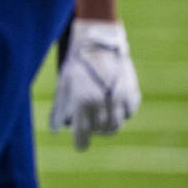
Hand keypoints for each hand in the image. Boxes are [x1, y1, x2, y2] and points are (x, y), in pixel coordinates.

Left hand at [50, 18, 140, 149]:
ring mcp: (120, 99)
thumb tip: (55, 130)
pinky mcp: (132, 94)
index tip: (80, 145)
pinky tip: (112, 104)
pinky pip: (128, 113)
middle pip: (101, 130)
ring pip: (116, 125)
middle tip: (88, 123)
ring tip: (99, 116)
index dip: (81, 142)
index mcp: (83, 101)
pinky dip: (120, 113)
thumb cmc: (76, 63)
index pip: (83, 133)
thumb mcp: (63, 84)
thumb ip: (59, 108)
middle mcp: (102, 103)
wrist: (98, 42)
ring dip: (107, 125)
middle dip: (94, 130)